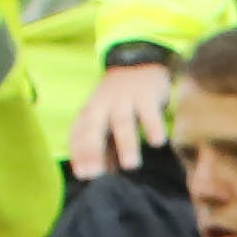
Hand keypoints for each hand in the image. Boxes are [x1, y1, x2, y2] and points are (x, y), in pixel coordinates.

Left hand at [67, 59, 180, 176]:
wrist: (138, 61)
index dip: (79, 153)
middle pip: (94, 128)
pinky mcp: (146, 95)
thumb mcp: (107, 118)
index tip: (83, 175)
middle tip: (95, 175)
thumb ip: (104, 145)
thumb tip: (102, 175)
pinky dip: (153, 126)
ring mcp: (124, 99)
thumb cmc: (121, 100)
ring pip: (122, 122)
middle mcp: (103, 105)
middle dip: (93, 150)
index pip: (79, 133)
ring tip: (131, 165)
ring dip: (126, 144)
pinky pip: (150, 112)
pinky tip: (157, 142)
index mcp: (90, 111)